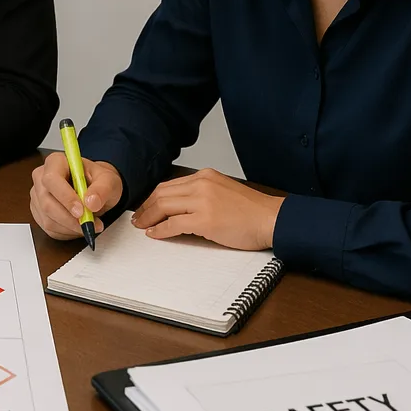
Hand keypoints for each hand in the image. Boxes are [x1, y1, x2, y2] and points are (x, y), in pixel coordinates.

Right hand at [30, 151, 122, 240]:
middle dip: (70, 219)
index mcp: (55, 162)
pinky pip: (50, 229)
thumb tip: (91, 202)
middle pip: (47, 203)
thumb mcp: (108, 180)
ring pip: (48, 219)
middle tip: (90, 223)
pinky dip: (67, 232)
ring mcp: (38, 196)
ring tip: (89, 223)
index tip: (81, 211)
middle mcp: (41, 178)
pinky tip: (78, 225)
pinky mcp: (39, 213)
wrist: (95, 190)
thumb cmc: (97, 181)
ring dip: (71, 227)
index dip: (65, 197)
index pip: (52, 179)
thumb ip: (103, 189)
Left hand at [130, 168, 283, 249]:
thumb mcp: (222, 191)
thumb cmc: (251, 211)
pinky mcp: (205, 220)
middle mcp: (201, 184)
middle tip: (138, 219)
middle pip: (162, 194)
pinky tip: (155, 234)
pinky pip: (173, 224)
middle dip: (146, 208)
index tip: (145, 207)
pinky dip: (160, 230)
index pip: (169, 185)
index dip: (153, 198)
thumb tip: (178, 207)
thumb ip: (201, 194)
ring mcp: (203, 201)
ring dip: (149, 218)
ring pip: (164, 206)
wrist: (272, 219)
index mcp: (205, 176)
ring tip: (142, 226)